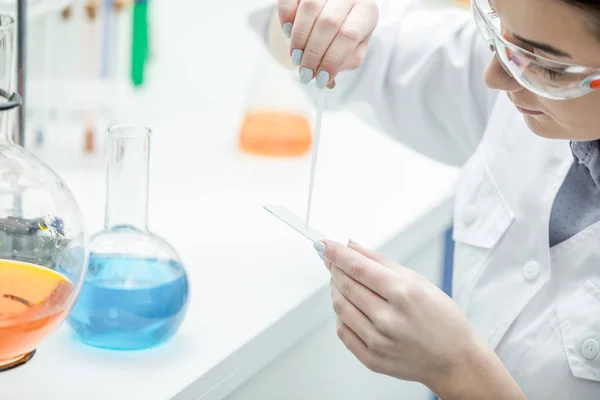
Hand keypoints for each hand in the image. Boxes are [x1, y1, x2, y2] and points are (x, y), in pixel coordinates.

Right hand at [276, 0, 378, 87]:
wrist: (338, 7)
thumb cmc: (348, 31)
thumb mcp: (354, 48)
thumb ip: (344, 63)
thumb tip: (328, 81)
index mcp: (366, 12)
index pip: (349, 36)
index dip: (332, 60)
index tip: (319, 80)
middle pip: (328, 23)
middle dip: (313, 53)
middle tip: (305, 73)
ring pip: (310, 8)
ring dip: (299, 38)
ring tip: (296, 58)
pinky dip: (286, 15)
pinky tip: (288, 32)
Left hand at [316, 239, 477, 387]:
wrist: (454, 359)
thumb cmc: (442, 318)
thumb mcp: (418, 281)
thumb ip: (381, 262)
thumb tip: (352, 246)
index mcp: (403, 294)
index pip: (358, 268)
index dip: (336, 254)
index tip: (324, 245)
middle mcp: (388, 319)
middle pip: (346, 286)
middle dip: (334, 269)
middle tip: (331, 260)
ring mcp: (378, 341)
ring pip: (340, 307)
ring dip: (335, 289)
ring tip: (340, 281)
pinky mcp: (371, 358)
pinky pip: (343, 331)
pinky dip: (341, 314)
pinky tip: (349, 306)